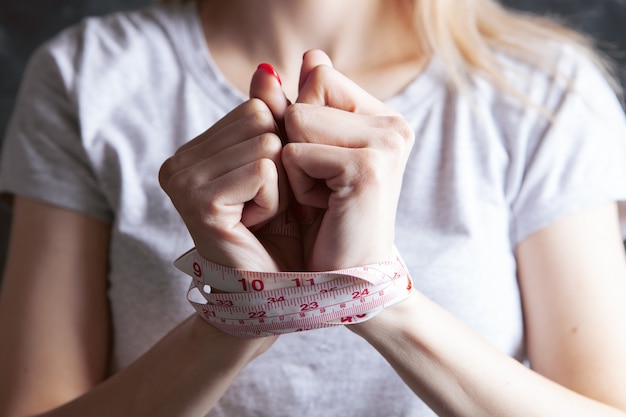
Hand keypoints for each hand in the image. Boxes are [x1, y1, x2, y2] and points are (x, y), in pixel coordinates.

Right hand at [159, 66, 300, 270]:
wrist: (277, 288)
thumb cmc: (281, 229)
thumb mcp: (280, 165)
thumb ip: (272, 115)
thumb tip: (268, 69)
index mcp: (194, 150)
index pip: (256, 106)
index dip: (280, 145)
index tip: (269, 188)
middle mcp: (179, 161)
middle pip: (261, 117)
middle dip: (281, 162)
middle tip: (268, 203)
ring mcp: (183, 179)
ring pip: (266, 141)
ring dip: (281, 183)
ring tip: (263, 214)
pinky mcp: (198, 200)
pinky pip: (263, 169)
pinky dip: (275, 199)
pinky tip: (257, 224)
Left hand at [283, 50, 414, 269]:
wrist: (345, 279)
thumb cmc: (323, 220)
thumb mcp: (303, 156)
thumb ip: (289, 108)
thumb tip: (266, 69)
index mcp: (384, 117)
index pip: (320, 76)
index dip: (302, 123)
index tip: (322, 166)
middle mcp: (394, 124)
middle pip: (308, 92)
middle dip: (297, 142)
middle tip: (321, 185)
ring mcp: (386, 143)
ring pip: (297, 118)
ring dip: (294, 166)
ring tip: (322, 197)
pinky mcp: (368, 167)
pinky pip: (295, 152)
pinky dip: (297, 187)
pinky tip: (322, 209)